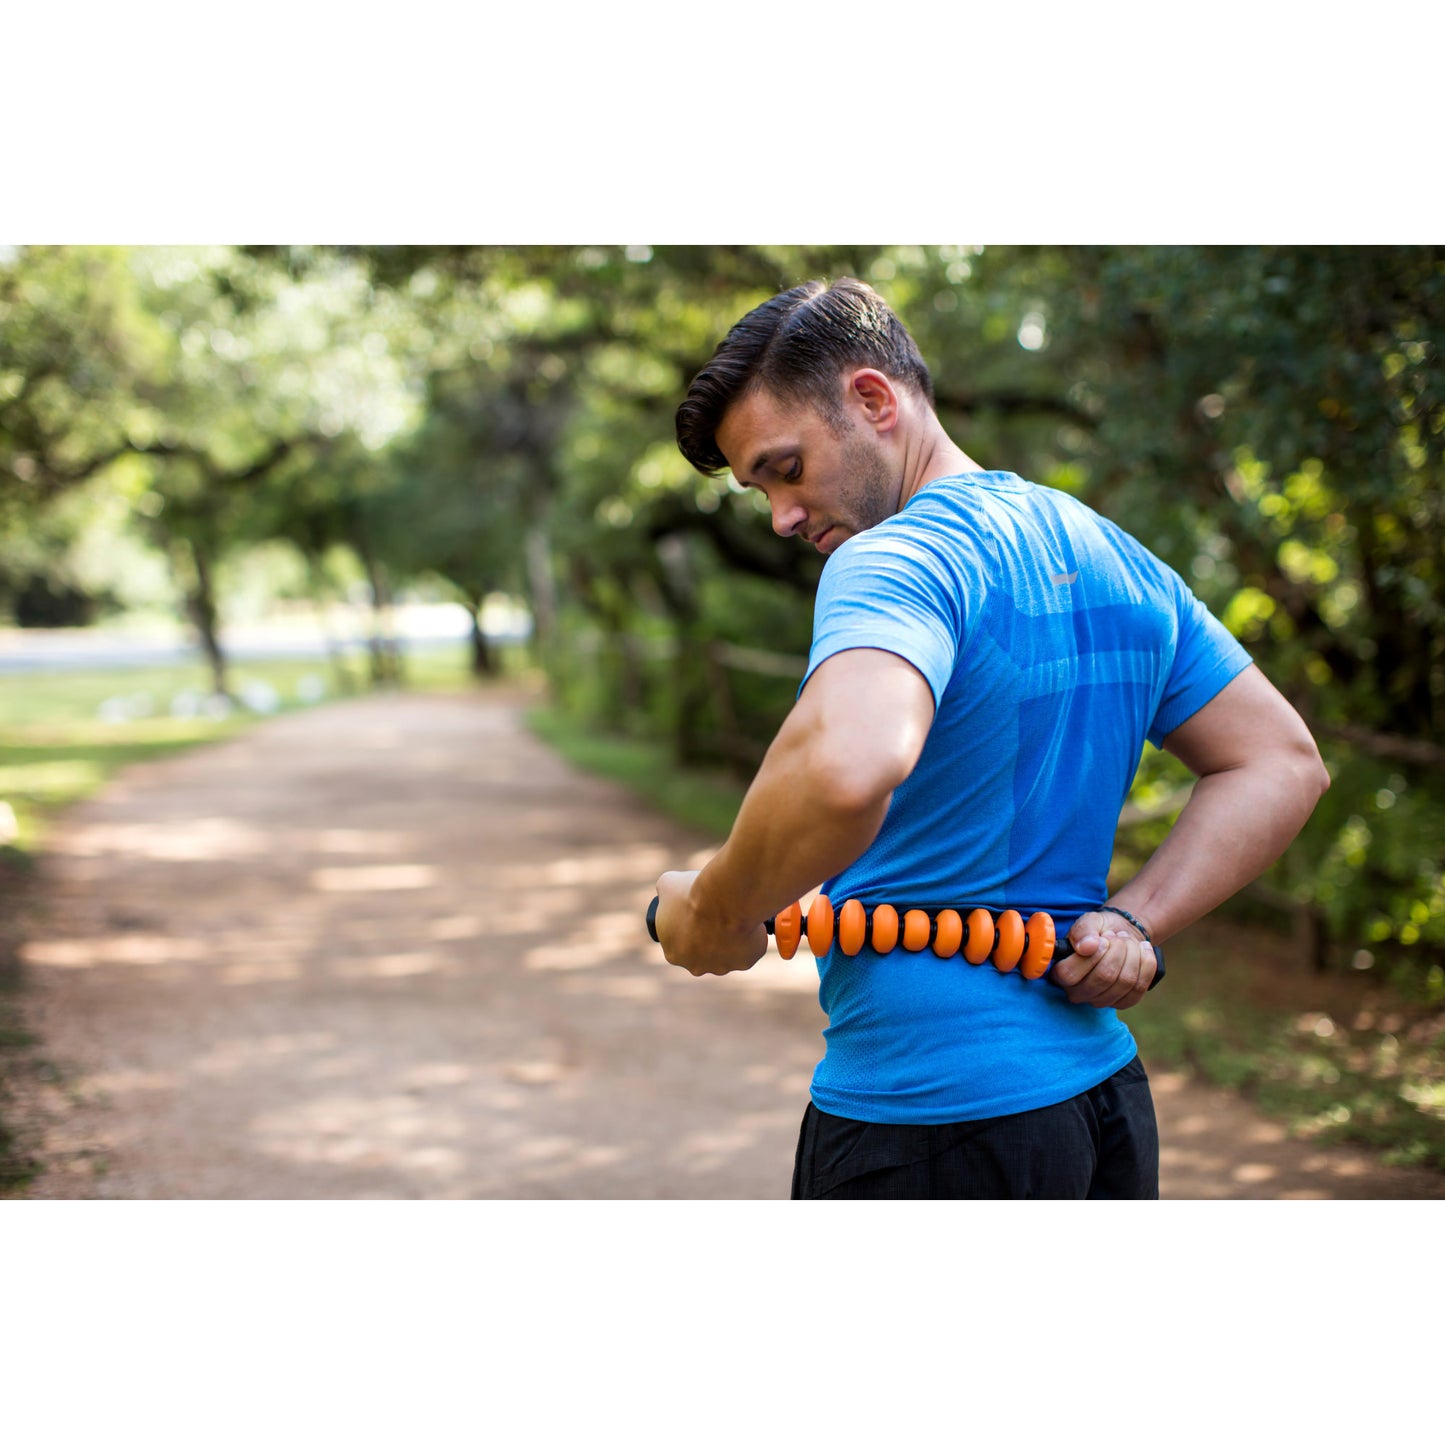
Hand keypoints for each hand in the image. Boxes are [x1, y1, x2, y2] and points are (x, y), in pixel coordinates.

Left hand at [652, 870, 768, 977]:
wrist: (725, 899)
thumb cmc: (694, 893)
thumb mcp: (668, 883)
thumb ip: (665, 891)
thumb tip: (667, 889)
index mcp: (673, 953)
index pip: (679, 941)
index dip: (687, 925)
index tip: (697, 910)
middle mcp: (697, 967)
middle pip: (702, 952)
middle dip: (708, 936)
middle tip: (716, 912)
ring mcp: (722, 967)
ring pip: (727, 953)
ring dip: (729, 938)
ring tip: (734, 914)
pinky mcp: (745, 963)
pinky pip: (749, 950)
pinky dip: (751, 937)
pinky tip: (748, 922)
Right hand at [1051, 910, 1158, 1009]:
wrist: (1118, 936)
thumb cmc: (1098, 930)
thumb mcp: (1088, 922)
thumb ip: (1083, 931)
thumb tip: (1086, 947)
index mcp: (1060, 974)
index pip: (1070, 974)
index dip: (1092, 955)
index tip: (1103, 939)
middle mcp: (1077, 992)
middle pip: (1104, 977)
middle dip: (1118, 950)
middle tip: (1118, 936)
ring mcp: (1101, 1001)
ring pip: (1125, 982)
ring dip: (1133, 954)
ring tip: (1128, 941)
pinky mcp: (1123, 1002)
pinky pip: (1140, 987)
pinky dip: (1146, 964)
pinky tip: (1143, 950)